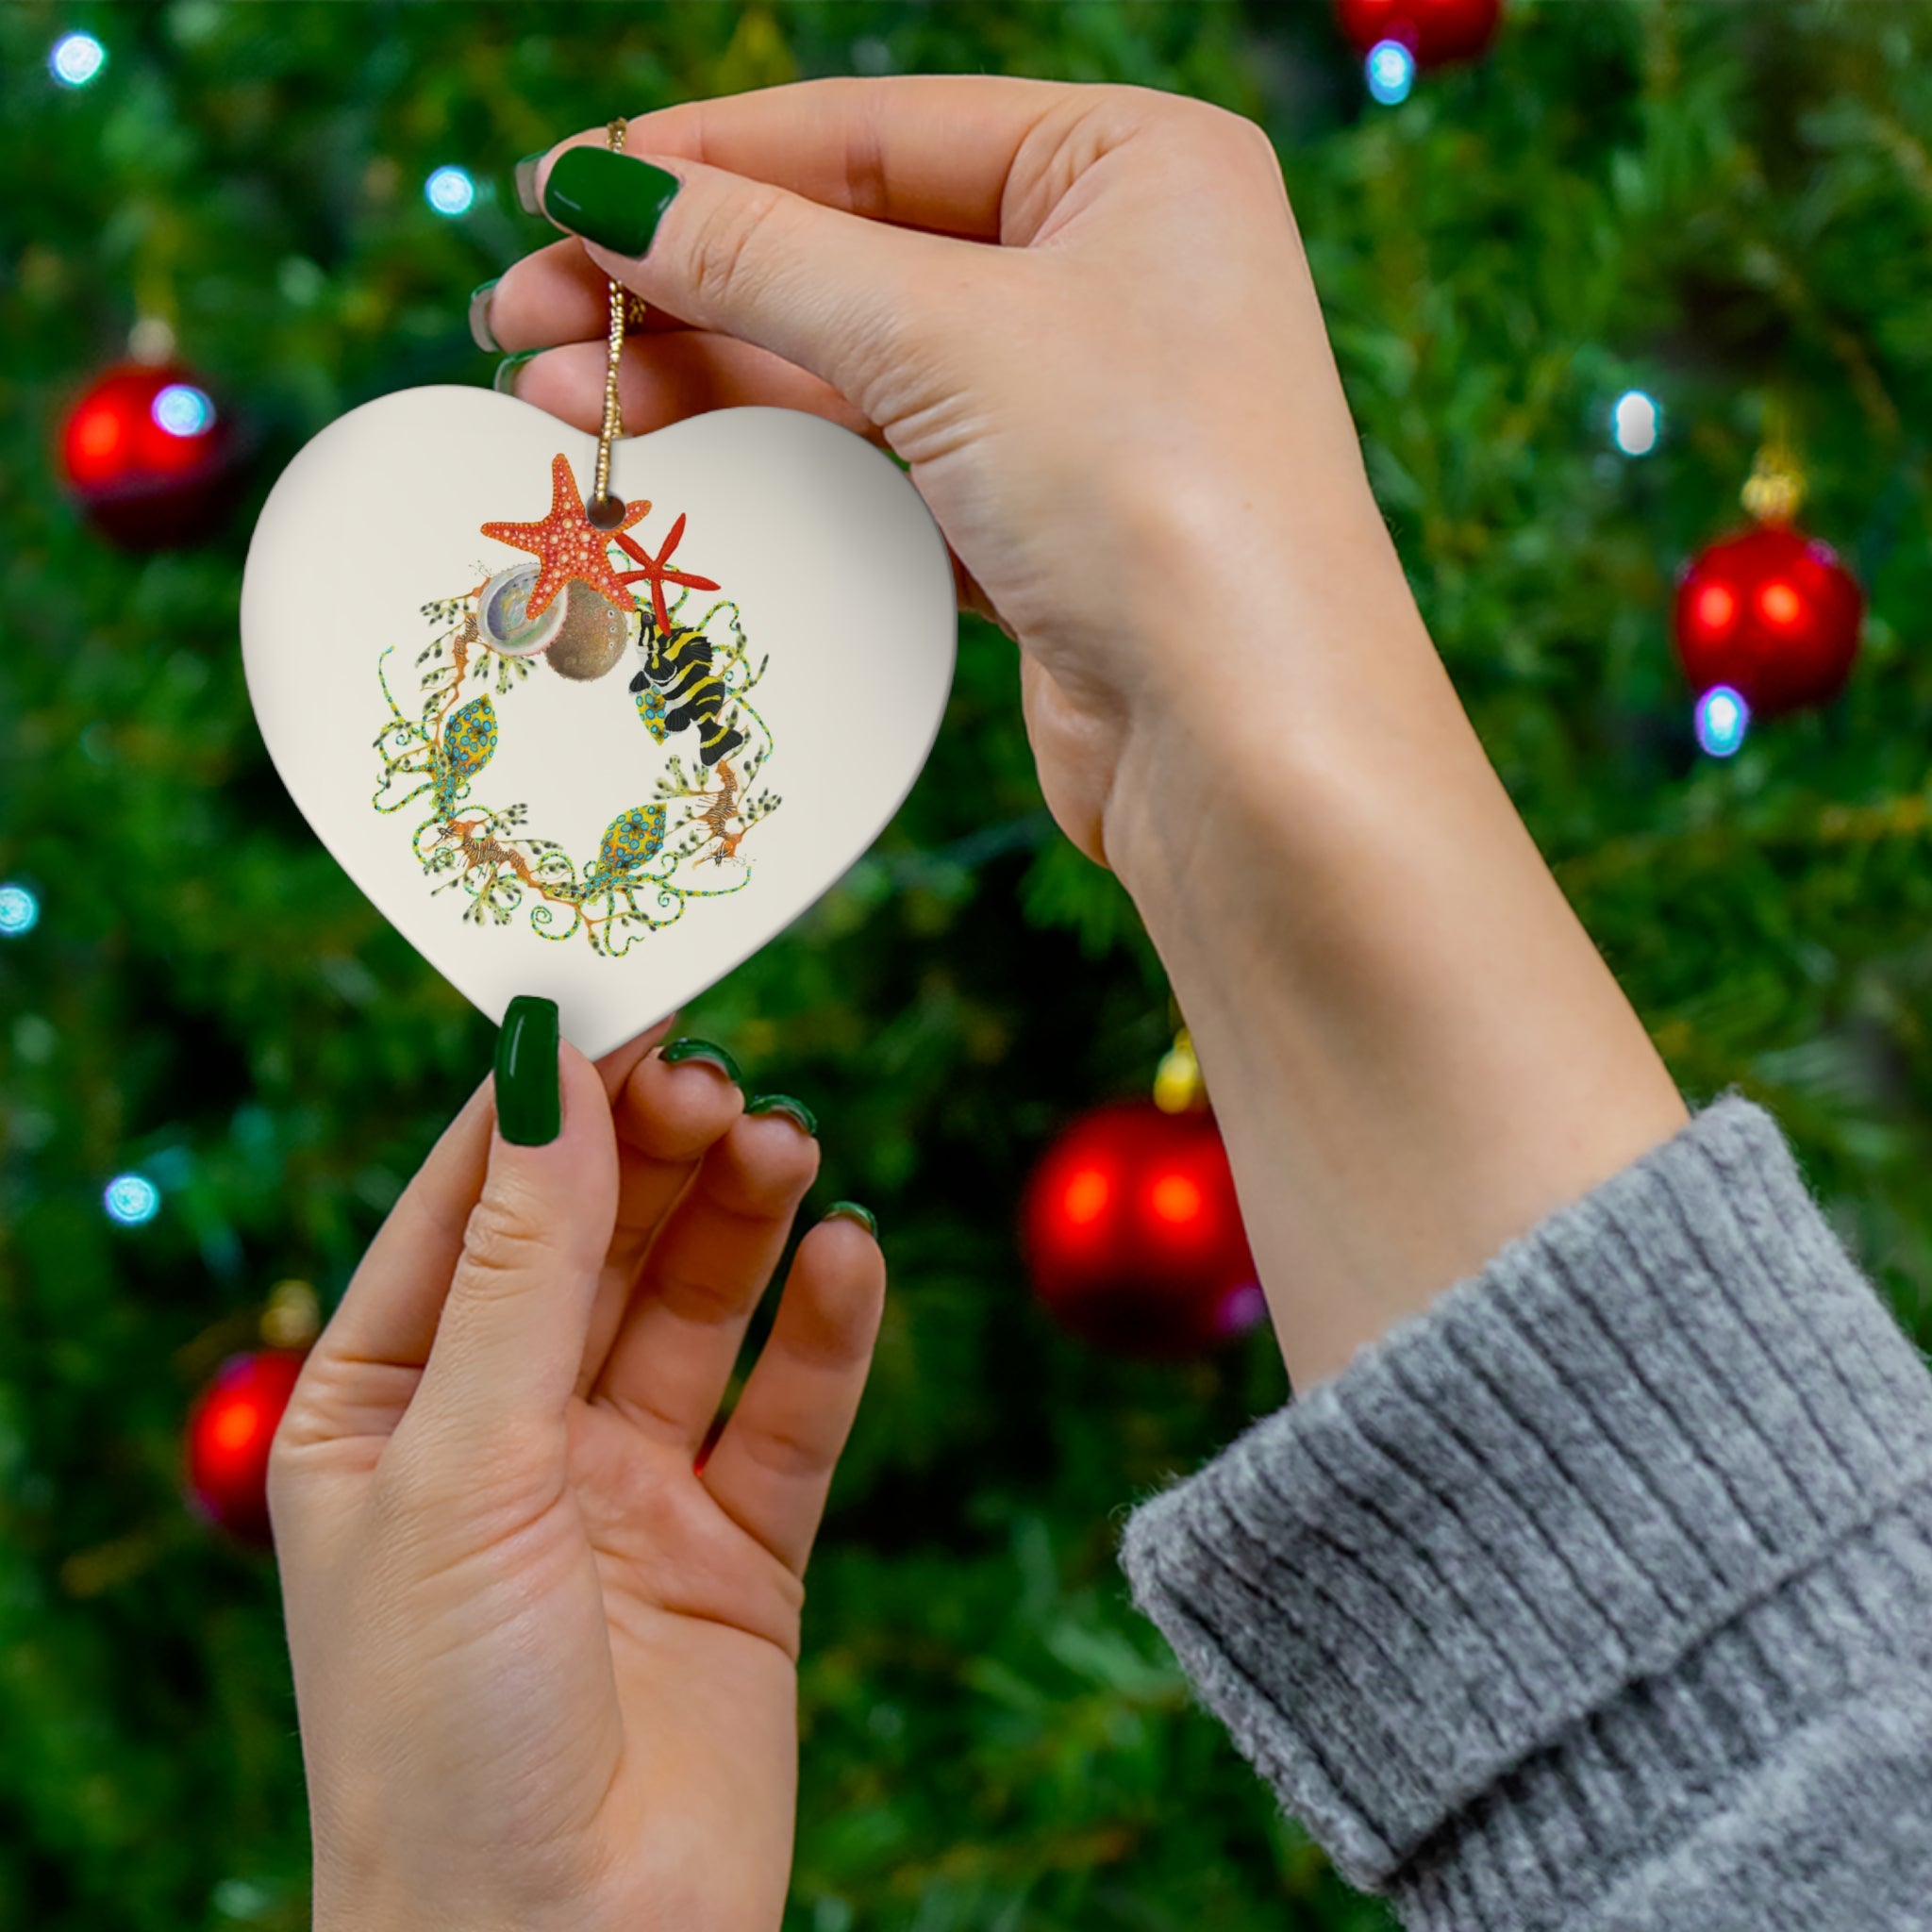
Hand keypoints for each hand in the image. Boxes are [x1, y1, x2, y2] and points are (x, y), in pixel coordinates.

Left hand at [269, 1022, 883, 1931]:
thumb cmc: (443, 1729)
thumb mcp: (462, 1464)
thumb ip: (522, 1264)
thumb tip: (546, 1067)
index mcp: (387, 1408)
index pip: (470, 1206)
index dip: (545, 1100)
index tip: (623, 996)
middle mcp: (508, 1435)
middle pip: (597, 1241)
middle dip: (655, 1153)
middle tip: (720, 1079)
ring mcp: (627, 1489)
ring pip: (697, 1307)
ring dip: (743, 1218)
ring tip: (788, 1145)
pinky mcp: (738, 1549)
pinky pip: (790, 1411)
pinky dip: (825, 1329)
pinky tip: (850, 1256)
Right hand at [484, 75, 1387, 875]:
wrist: (1249, 749)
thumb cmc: (1150, 496)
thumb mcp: (945, 336)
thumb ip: (764, 255)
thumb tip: (606, 189)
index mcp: (1134, 165)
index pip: (875, 131)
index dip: (704, 158)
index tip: (558, 188)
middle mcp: (1116, 272)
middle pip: (851, 247)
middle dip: (681, 281)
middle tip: (520, 315)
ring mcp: (1080, 405)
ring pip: (857, 363)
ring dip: (709, 375)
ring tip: (554, 398)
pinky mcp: (1045, 526)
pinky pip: (884, 464)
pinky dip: (782, 461)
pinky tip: (674, 459)